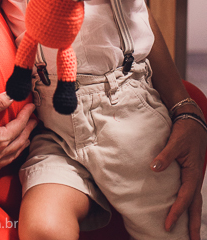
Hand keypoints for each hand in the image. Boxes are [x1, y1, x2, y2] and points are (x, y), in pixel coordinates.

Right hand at [0, 93, 35, 175]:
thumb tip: (10, 96)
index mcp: (0, 140)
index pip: (19, 126)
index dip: (27, 115)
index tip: (31, 107)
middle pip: (19, 142)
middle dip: (28, 130)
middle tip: (34, 121)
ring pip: (12, 156)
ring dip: (21, 145)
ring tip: (26, 138)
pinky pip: (1, 165)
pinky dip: (9, 158)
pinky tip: (7, 155)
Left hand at [150, 115, 205, 239]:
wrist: (192, 121)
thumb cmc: (185, 132)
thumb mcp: (175, 142)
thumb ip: (165, 155)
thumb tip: (154, 168)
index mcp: (192, 173)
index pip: (184, 198)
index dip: (176, 212)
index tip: (168, 224)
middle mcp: (194, 178)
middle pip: (194, 206)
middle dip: (192, 225)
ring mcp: (193, 176)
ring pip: (194, 202)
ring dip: (192, 218)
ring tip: (191, 235)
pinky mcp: (190, 173)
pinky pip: (190, 194)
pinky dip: (188, 206)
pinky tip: (183, 212)